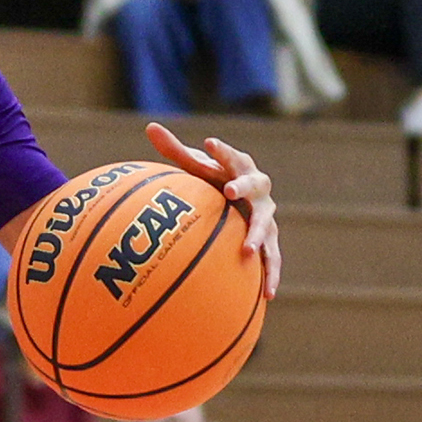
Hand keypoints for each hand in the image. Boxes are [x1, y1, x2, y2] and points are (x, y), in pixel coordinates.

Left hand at [145, 123, 277, 296]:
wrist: (238, 199)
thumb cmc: (212, 180)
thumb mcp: (195, 167)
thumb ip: (174, 149)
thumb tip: (149, 126)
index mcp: (240, 167)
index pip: (232, 156)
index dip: (222, 150)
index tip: (208, 143)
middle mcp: (258, 189)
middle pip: (255, 186)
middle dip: (244, 187)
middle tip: (232, 191)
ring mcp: (266, 215)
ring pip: (268, 225)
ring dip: (258, 236)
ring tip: (248, 250)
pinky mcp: (269, 239)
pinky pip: (272, 258)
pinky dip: (271, 274)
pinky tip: (268, 295)